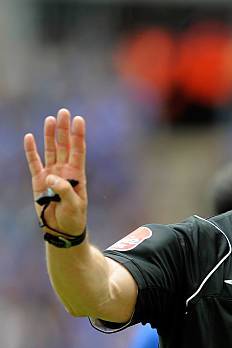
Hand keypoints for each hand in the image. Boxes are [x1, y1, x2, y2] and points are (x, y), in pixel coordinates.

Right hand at [24, 108, 87, 235]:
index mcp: (77, 174)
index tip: (79, 119)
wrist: (62, 229)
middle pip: (64, 146)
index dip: (78, 135)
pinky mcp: (38, 180)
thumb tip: (50, 177)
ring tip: (51, 119)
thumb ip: (64, 190)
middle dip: (64, 129)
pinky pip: (34, 162)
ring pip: (50, 150)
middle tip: (64, 112)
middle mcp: (65, 171)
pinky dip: (31, 150)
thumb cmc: (73, 218)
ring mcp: (51, 174)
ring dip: (50, 135)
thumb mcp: (74, 205)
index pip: (78, 151)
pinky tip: (29, 137)